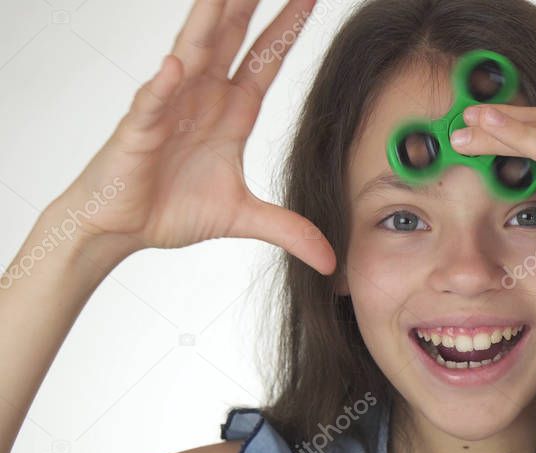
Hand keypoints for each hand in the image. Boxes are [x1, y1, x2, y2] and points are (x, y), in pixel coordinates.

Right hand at [57, 0, 335, 274]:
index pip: (265, 60)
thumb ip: (288, 228)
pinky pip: (151, 104)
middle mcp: (202, 98)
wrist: (120, 229)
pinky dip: (163, 87)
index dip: (287, 28)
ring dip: (209, 22)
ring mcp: (169, 108)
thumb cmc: (170, 209)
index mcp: (230, 111)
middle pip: (231, 40)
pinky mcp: (139, 132)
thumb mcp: (244, 218)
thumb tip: (329, 258)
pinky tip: (176, 67)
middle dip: (250, 5)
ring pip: (192, 55)